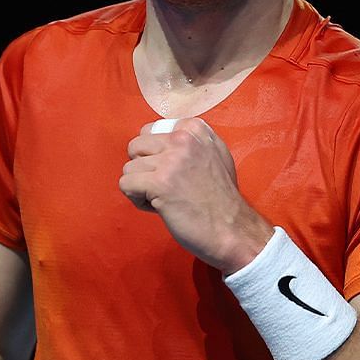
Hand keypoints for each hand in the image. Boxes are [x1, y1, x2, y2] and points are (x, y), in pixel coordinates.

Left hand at [119, 119, 272, 271]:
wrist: (233, 229)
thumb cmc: (222, 199)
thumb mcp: (216, 155)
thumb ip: (191, 142)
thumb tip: (159, 137)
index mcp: (194, 129)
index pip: (150, 131)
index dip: (155, 155)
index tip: (174, 172)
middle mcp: (183, 139)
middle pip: (136, 147)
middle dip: (144, 169)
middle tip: (166, 187)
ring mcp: (171, 160)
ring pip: (129, 168)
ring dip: (142, 188)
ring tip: (165, 199)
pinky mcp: (159, 183)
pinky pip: (126, 184)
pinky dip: (138, 200)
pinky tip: (159, 207)